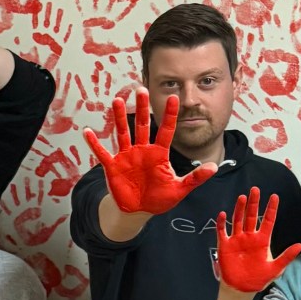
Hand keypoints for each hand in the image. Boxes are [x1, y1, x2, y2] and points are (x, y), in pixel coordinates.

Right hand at [83, 89, 216, 214]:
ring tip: (118, 101)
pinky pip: (101, 153)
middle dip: (143, 108)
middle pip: (143, 125)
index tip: (175, 97)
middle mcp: (142, 150)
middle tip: (142, 88)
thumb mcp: (179, 189)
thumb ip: (195, 178)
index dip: (170, 115)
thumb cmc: (159, 198)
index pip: (166, 130)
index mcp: (159, 154)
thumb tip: (214, 167)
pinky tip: (87, 132)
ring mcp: (126, 156)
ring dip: (120, 118)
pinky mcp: (112, 167)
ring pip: (123, 133)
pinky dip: (94, 143)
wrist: (138, 211)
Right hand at [217, 188, 300, 292]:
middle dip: (254, 203)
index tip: (274, 196)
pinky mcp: (225, 245)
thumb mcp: (275, 269)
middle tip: (255, 189)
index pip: (268, 220)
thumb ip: (286, 257)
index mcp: (263, 240)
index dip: (271, 209)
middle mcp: (250, 236)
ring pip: (238, 220)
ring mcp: (237, 240)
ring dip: (239, 209)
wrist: (242, 290)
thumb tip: (300, 245)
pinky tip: (223, 214)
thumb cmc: (259, 279)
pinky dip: (222, 223)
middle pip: (251, 216)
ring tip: (242, 197)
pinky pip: (223, 232)